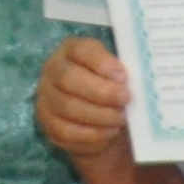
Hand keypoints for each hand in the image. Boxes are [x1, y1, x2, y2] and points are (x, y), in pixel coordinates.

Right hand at [35, 35, 136, 163]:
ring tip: (121, 118)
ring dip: (100, 115)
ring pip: (68, 106)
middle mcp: (53, 70)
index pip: (81, 50)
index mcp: (71, 51)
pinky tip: (109, 132)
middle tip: (125, 99)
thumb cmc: (111, 89)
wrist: (98, 119)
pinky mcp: (48, 123)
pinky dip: (92, 134)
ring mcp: (46, 97)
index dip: (102, 63)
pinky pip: (67, 131)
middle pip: (69, 78)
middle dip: (101, 91)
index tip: (123, 77)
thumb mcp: (116, 74)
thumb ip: (122, 74)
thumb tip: (137, 82)